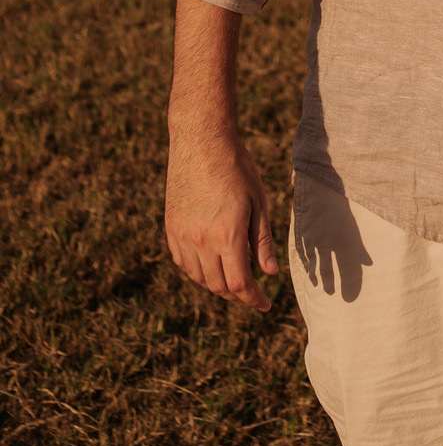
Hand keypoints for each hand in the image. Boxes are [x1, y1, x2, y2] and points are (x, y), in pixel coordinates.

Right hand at [165, 127, 278, 310]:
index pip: (238, 283)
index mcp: (227, 235)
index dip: (253, 299)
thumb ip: (262, 240)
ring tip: (233, 278)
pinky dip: (197, 270)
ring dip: (216, 284)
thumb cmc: (236, 166)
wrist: (200, 141)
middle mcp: (200, 240)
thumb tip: (269, 272)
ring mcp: (182, 235)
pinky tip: (209, 264)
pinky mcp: (170, 227)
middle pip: (217, 286)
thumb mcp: (258, 201)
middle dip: (236, 294)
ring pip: (198, 277)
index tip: (265, 304)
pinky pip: (182, 262)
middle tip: (251, 292)